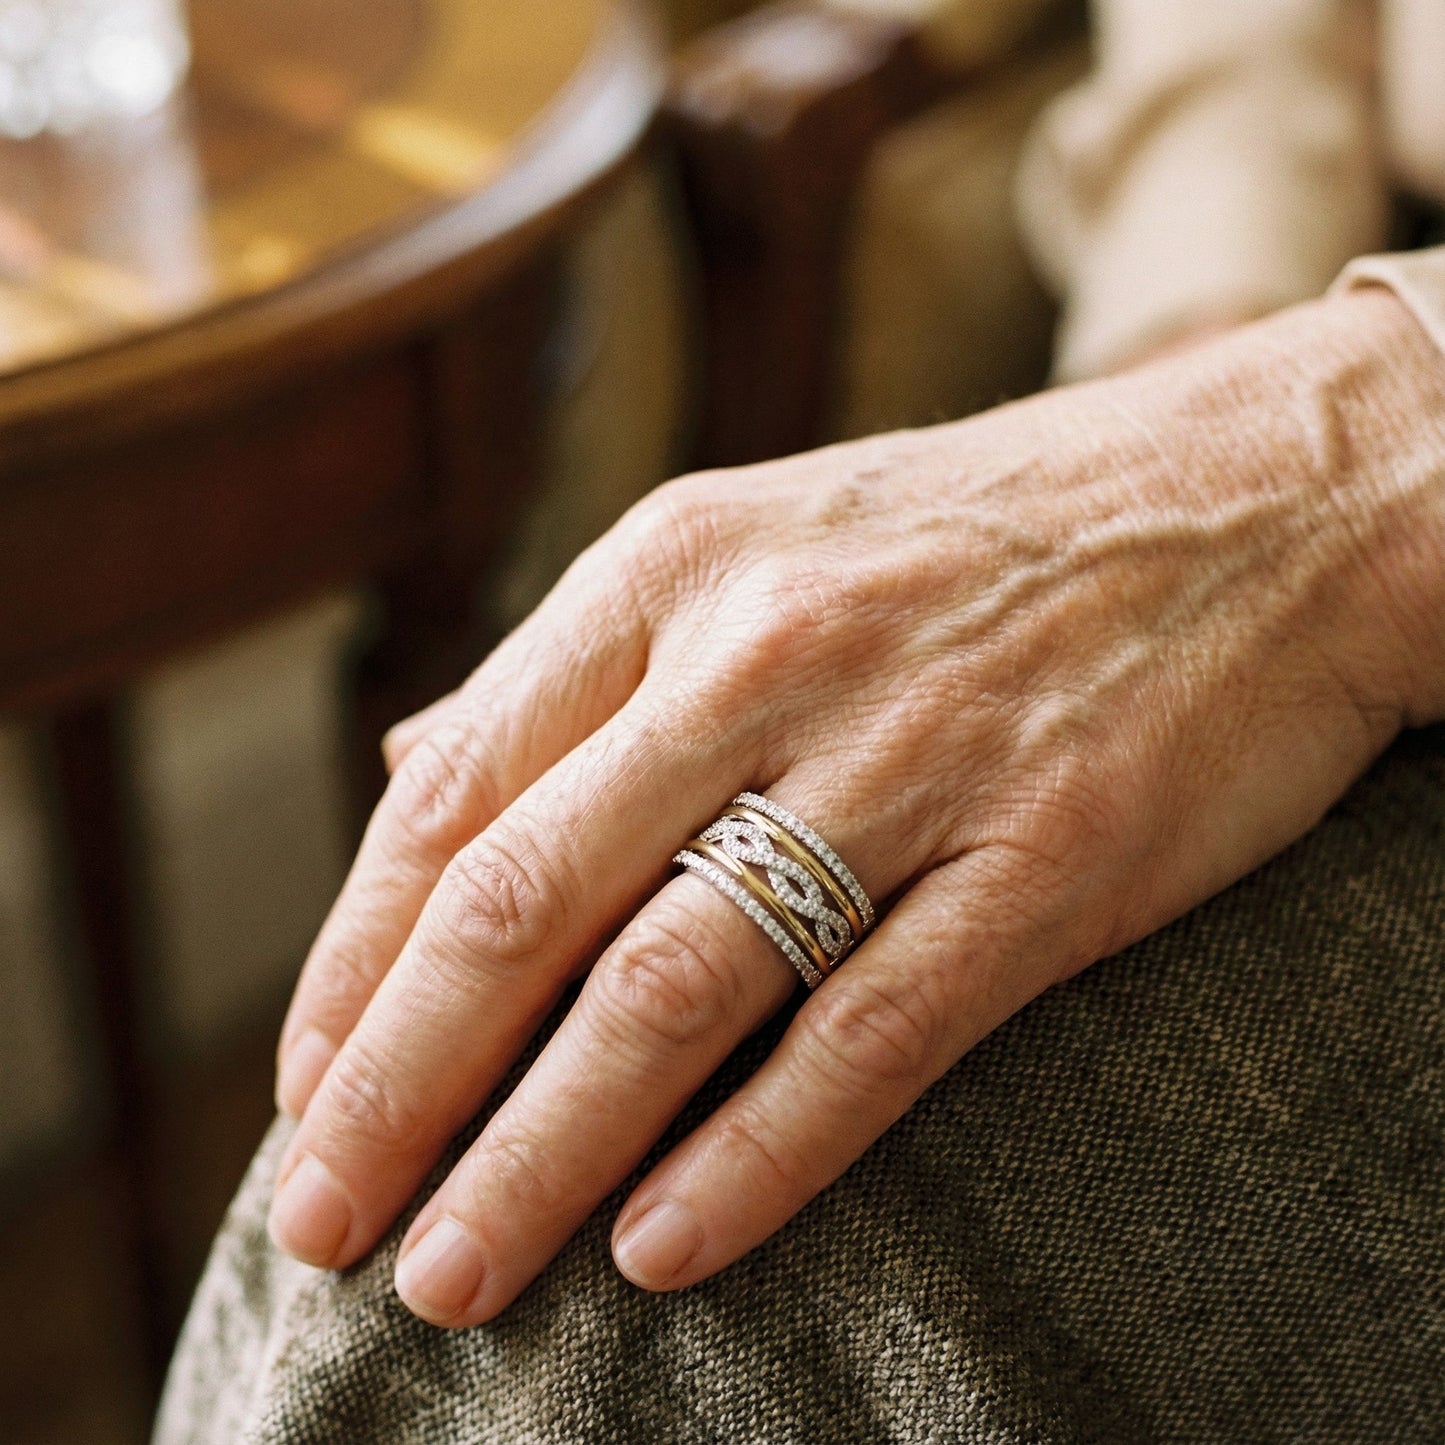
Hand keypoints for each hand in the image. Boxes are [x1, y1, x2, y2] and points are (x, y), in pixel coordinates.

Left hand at [267, 288, 1444, 1325]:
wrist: (1254, 499)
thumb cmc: (974, 538)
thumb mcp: (749, 542)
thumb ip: (580, 668)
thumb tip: (416, 761)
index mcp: (670, 570)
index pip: (455, 788)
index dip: (360, 956)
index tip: (309, 1086)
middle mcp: (764, 654)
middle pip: (524, 902)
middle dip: (402, 1086)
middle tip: (320, 1221)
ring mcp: (910, 754)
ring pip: (675, 987)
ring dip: (540, 1150)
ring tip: (455, 1270)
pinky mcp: (1051, 851)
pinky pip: (872, 1030)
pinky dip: (756, 1158)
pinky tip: (660, 1249)